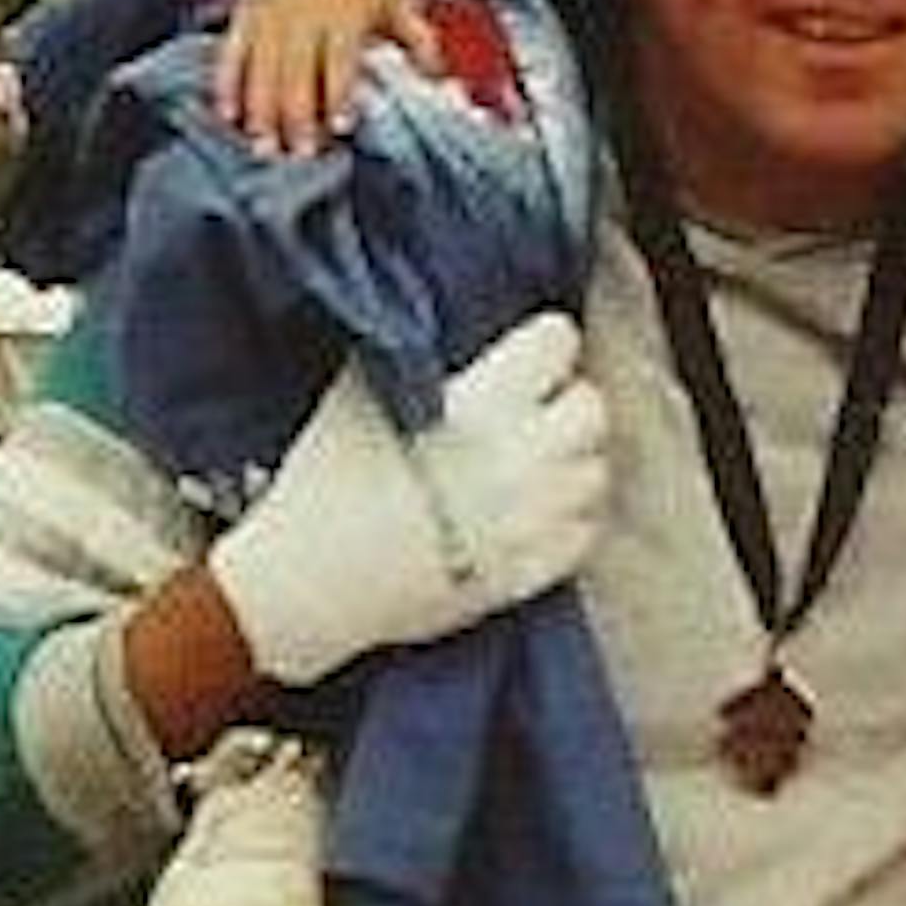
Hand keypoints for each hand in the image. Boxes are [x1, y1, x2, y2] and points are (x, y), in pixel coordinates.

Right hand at [211, 313, 608, 684]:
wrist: (308, 584)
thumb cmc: (325, 481)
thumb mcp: (357, 390)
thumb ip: (412, 349)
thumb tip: (432, 320)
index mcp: (484, 402)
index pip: (559, 342)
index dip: (541, 346)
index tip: (523, 358)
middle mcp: (522, 456)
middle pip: (593, 408)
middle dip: (566, 403)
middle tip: (533, 414)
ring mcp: (531, 520)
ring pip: (596, 473)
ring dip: (572, 464)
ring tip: (534, 466)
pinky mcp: (527, 574)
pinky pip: (584, 535)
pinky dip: (568, 521)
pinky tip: (532, 515)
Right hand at [214, 0, 439, 154]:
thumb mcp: (396, 4)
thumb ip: (419, 42)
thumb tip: (439, 78)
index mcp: (342, 16)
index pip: (339, 61)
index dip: (340, 96)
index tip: (341, 127)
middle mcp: (302, 18)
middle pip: (296, 75)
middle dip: (297, 118)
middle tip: (300, 154)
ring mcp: (269, 20)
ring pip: (260, 73)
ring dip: (261, 114)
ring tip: (265, 148)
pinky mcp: (244, 21)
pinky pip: (231, 57)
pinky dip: (228, 87)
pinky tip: (230, 117)